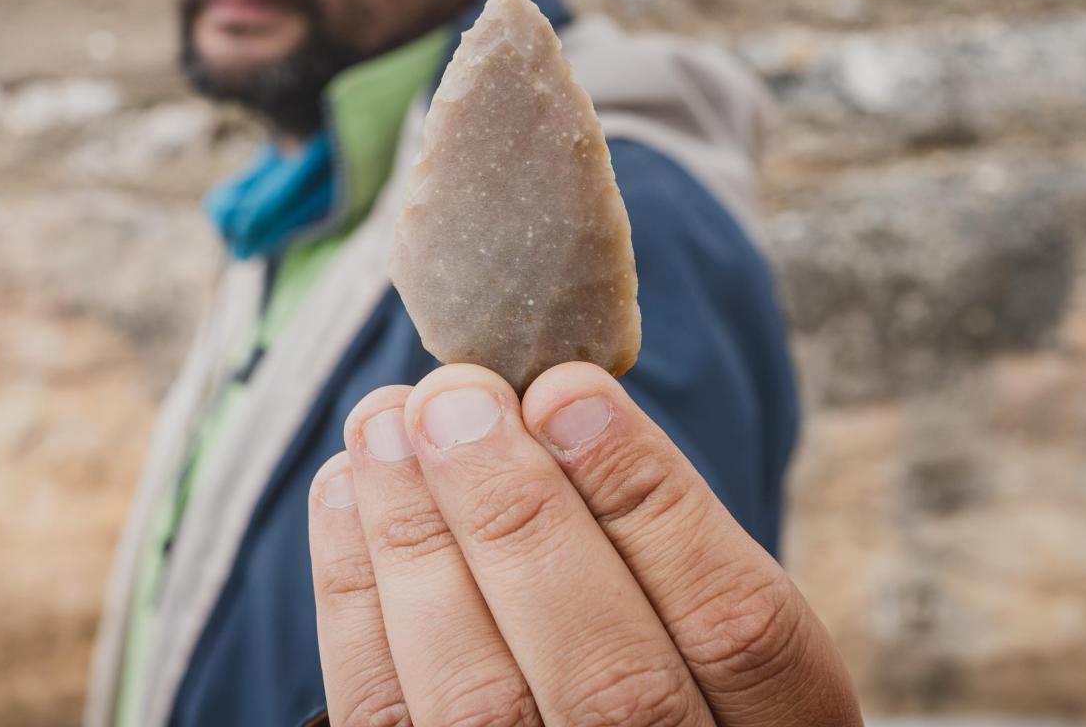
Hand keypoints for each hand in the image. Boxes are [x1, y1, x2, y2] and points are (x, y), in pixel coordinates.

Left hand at [306, 361, 860, 725]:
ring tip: (386, 424)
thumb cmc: (668, 667)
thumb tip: (551, 403)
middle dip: (516, 516)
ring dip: (417, 543)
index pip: (738, 628)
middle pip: (610, 681)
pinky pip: (386, 719)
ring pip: (482, 705)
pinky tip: (348, 494)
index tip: (569, 391)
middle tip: (455, 396)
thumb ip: (664, 539)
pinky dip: (356, 600)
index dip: (652, 502)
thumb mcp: (719, 621)